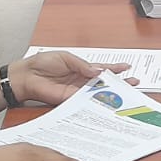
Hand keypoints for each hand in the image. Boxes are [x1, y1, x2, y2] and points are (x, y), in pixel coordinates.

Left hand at [10, 51, 132, 105]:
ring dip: (111, 93)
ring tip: (125, 93)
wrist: (27, 75)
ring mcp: (77, 91)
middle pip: (104, 82)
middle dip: (119, 83)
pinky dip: (96, 102)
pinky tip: (107, 102)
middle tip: (133, 83)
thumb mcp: (66, 58)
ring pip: (98, 93)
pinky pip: (86, 101)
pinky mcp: (70, 100)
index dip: (114, 68)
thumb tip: (98, 71)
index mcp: (81, 67)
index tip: (127, 67)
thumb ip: (82, 65)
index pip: (101, 68)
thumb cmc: (42, 63)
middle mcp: (81, 80)